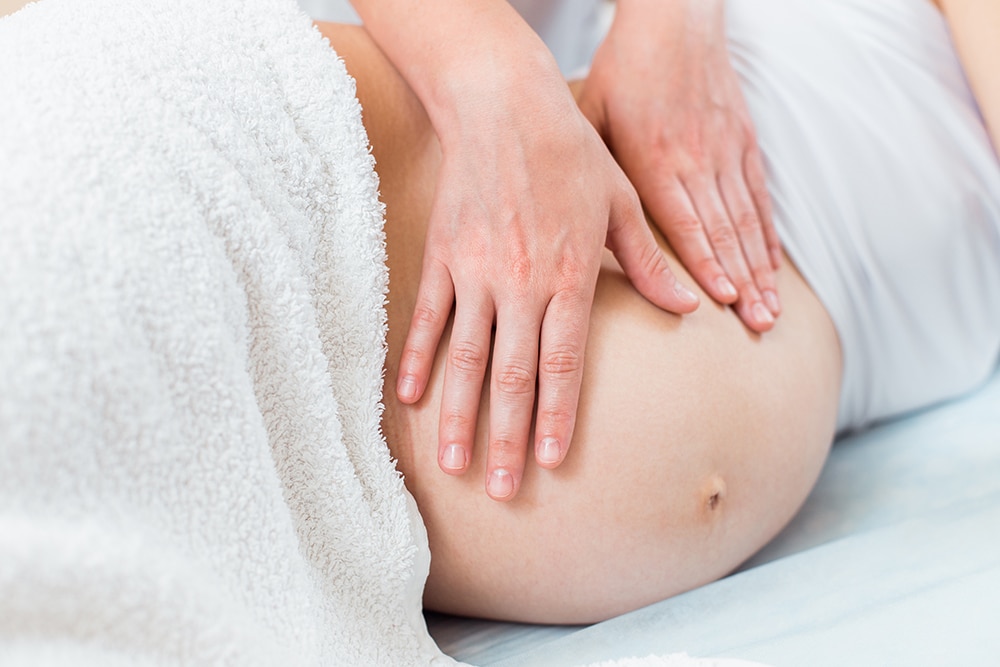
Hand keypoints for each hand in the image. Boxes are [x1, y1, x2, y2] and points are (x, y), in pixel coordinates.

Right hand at [395, 49, 698, 500]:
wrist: (504, 105)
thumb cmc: (571, 152)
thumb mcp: (623, 203)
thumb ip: (648, 263)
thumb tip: (689, 305)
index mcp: (568, 276)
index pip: (563, 363)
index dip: (558, 417)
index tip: (553, 463)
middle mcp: (519, 284)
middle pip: (511, 375)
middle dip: (507, 438)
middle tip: (502, 490)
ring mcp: (474, 273)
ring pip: (462, 357)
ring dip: (457, 414)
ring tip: (452, 463)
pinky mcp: (442, 257)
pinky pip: (427, 317)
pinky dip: (416, 358)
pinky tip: (408, 398)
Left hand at [578, 0, 781, 331]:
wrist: (673, 22)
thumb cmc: (622, 71)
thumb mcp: (592, 116)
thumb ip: (590, 170)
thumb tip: (566, 225)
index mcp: (654, 157)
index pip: (686, 221)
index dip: (706, 263)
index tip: (722, 302)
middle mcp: (695, 158)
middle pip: (724, 230)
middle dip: (742, 282)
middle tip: (757, 326)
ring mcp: (724, 151)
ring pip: (746, 219)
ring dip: (760, 268)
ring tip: (771, 311)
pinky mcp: (744, 142)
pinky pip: (759, 197)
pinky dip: (768, 236)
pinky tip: (774, 267)